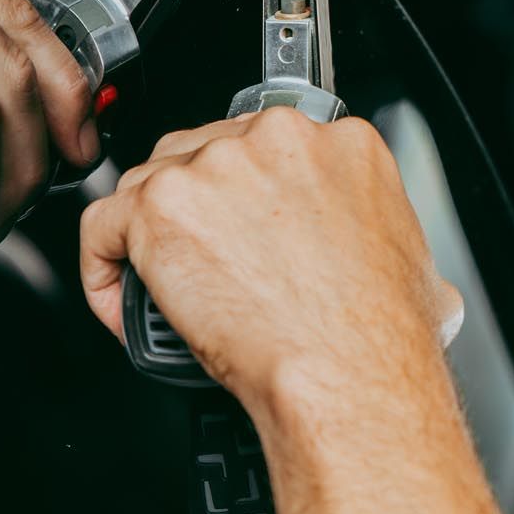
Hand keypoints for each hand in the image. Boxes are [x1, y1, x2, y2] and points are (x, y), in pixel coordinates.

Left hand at [78, 108, 460, 416]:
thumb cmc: (378, 335)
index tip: (238, 229)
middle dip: (192, 209)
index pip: (262, 144)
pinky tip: (124, 303)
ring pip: (148, 185)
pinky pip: (101, 225)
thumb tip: (383, 256)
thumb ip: (380, 232)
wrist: (347, 374)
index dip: (241, 193)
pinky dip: (101, 268)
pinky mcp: (161, 207)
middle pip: (201, 153)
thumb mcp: (412, 260)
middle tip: (200, 265)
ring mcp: (213, 167)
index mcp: (339, 142)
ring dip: (146, 238)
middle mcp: (275, 139)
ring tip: (163, 292)